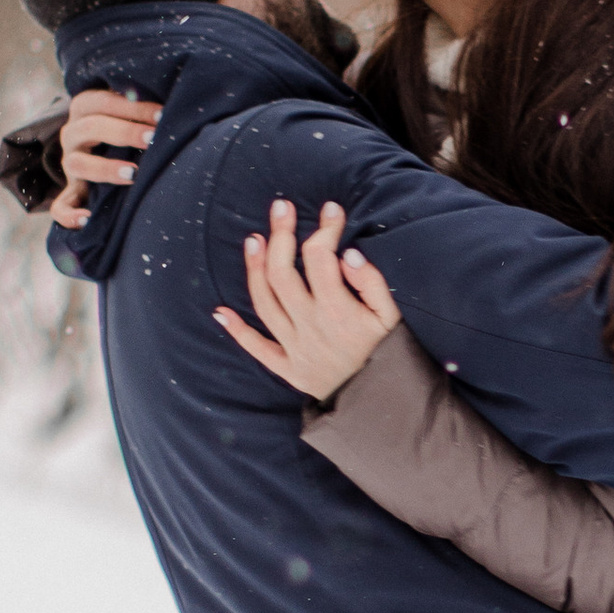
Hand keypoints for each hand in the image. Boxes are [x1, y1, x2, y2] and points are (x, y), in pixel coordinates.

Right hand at [51, 89, 161, 228]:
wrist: (97, 147)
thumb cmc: (126, 124)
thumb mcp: (127, 111)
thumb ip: (141, 107)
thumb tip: (174, 105)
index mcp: (85, 108)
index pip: (104, 103)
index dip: (133, 108)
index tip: (162, 115)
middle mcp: (72, 134)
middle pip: (90, 128)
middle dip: (124, 132)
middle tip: (153, 138)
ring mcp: (70, 163)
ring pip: (76, 163)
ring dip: (105, 168)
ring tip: (133, 174)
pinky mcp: (71, 191)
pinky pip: (61, 206)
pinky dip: (69, 214)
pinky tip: (87, 219)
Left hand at [216, 198, 401, 399]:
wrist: (383, 405)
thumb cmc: (390, 354)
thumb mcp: (393, 317)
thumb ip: (372, 284)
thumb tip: (348, 254)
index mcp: (338, 311)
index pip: (320, 258)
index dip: (324, 228)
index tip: (331, 210)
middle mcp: (310, 326)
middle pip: (283, 273)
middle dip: (281, 234)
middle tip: (281, 207)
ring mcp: (295, 348)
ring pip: (264, 302)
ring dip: (254, 268)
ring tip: (254, 239)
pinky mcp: (287, 368)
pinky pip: (256, 348)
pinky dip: (236, 331)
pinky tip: (219, 312)